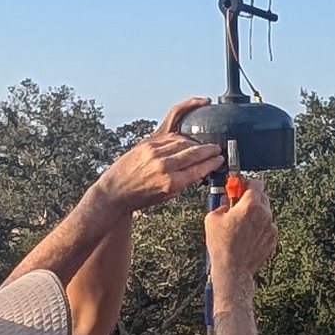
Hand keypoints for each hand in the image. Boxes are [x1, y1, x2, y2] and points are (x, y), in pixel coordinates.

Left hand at [102, 110, 223, 215]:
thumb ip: (183, 182)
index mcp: (171, 183)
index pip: (199, 169)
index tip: (219, 159)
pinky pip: (170, 136)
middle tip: (216, 148)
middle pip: (194, 153)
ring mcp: (155, 152)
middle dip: (209, 150)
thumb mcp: (166, 196)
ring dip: (196, 142)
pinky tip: (188, 137)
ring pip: (183, 141)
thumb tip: (199, 169)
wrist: (115, 191)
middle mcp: (164, 166)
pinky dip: (180, 137)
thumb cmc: (140, 197)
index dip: (212, 163)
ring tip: (203, 144)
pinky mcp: (147, 143)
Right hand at [207, 171, 279, 283]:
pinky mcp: (272, 239)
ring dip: (255, 213)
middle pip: (262, 196)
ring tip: (241, 224)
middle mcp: (264, 214)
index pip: (256, 183)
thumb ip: (220, 204)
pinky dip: (259, 227)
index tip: (240, 186)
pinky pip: (267, 226)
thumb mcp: (212, 218)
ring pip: (265, 212)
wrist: (233, 270)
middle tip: (238, 204)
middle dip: (251, 198)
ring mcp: (270, 227)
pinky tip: (247, 235)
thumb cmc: (222, 245)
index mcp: (250, 205)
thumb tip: (225, 202)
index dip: (247, 182)